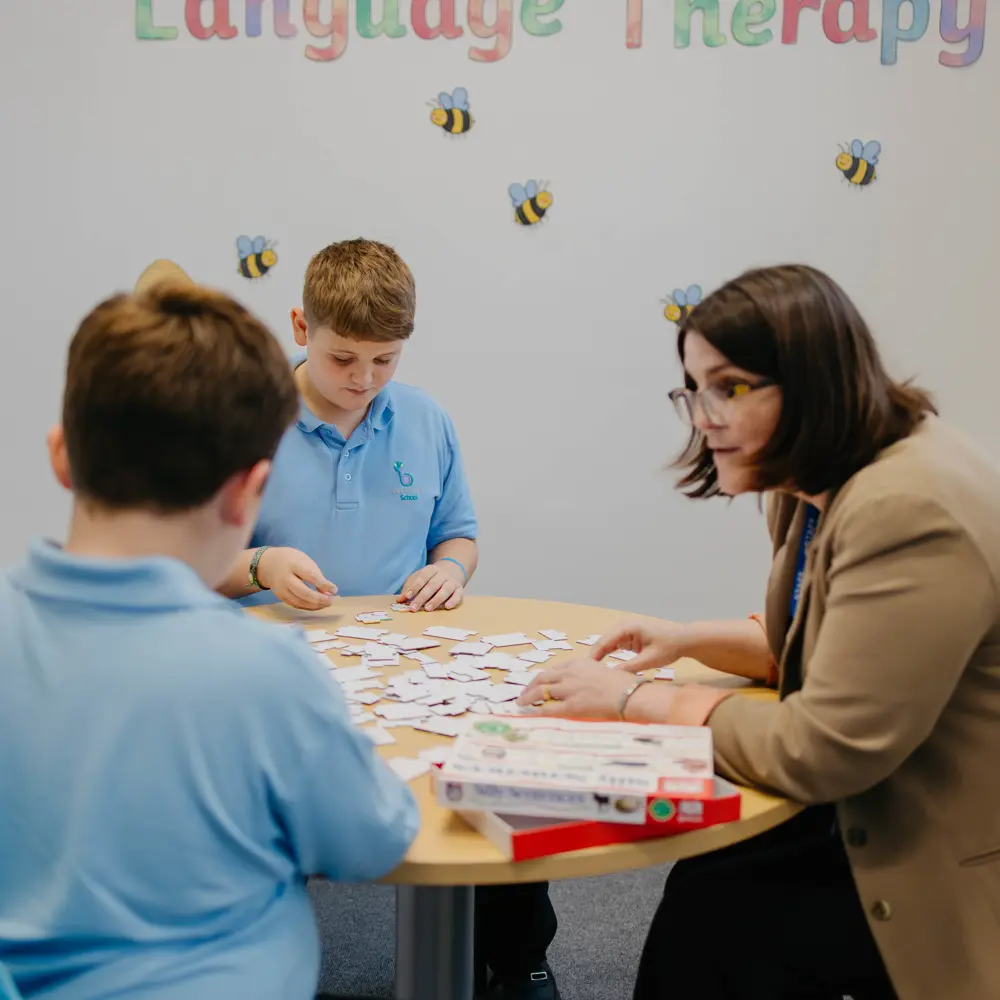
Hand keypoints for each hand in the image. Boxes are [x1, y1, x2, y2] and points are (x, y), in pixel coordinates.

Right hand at [256, 547, 337, 610]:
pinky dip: (308, 607)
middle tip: (331, 600)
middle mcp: (285, 578)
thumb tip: (328, 591)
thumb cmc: (291, 560)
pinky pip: (296, 605)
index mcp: (293, 564)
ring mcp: (281, 590)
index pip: (310, 575)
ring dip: (315, 605)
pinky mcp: (281, 597)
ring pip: (299, 602)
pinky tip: (317, 605)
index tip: (334, 590)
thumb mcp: (304, 560)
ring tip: (327, 603)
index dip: (323, 584)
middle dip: (319, 599)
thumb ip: (316, 575)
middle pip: (303, 592)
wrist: (268, 564)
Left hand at [399, 563, 463, 611]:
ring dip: (436, 600)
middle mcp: (442, 575)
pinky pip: (458, 595)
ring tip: (428, 609)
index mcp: (431, 570)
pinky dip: (453, 601)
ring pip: (445, 590)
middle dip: (422, 597)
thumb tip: (400, 600)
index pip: (422, 577)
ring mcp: (452, 582)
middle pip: (432, 585)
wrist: (452, 569)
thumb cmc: (431, 578)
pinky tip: (447, 607)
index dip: (414, 587)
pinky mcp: (460, 589)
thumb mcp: (419, 578)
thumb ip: (409, 588)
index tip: (407, 596)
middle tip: (414, 608)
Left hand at [517, 660, 639, 719]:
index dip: (543, 678)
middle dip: (530, 686)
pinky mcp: (571, 706)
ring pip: (540, 692)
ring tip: (521, 703)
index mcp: (578, 663)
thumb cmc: (623, 685)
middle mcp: (570, 674)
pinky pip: (548, 710)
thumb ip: (587, 676)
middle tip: (523, 694)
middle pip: (542, 678)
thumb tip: (582, 686)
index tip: (538, 683)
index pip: (553, 670)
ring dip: (528, 698)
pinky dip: (537, 712)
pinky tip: (531, 714)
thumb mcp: (602, 672)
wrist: (630, 695)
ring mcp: (569, 690)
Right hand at [589, 618, 690, 673]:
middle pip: (602, 642)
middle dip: (593, 657)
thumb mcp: (650, 660)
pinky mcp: (628, 636)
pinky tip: (602, 668)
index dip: (593, 656)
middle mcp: (623, 625)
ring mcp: (625, 630)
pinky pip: (613, 645)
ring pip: (606, 644)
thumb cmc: (669, 647)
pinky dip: (608, 655)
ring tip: (590, 672)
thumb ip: (630, 668)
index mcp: (627, 627)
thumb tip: (612, 676)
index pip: (604, 642)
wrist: (684, 639)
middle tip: (584, 673)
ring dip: (599, 656)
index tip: (585, 670)